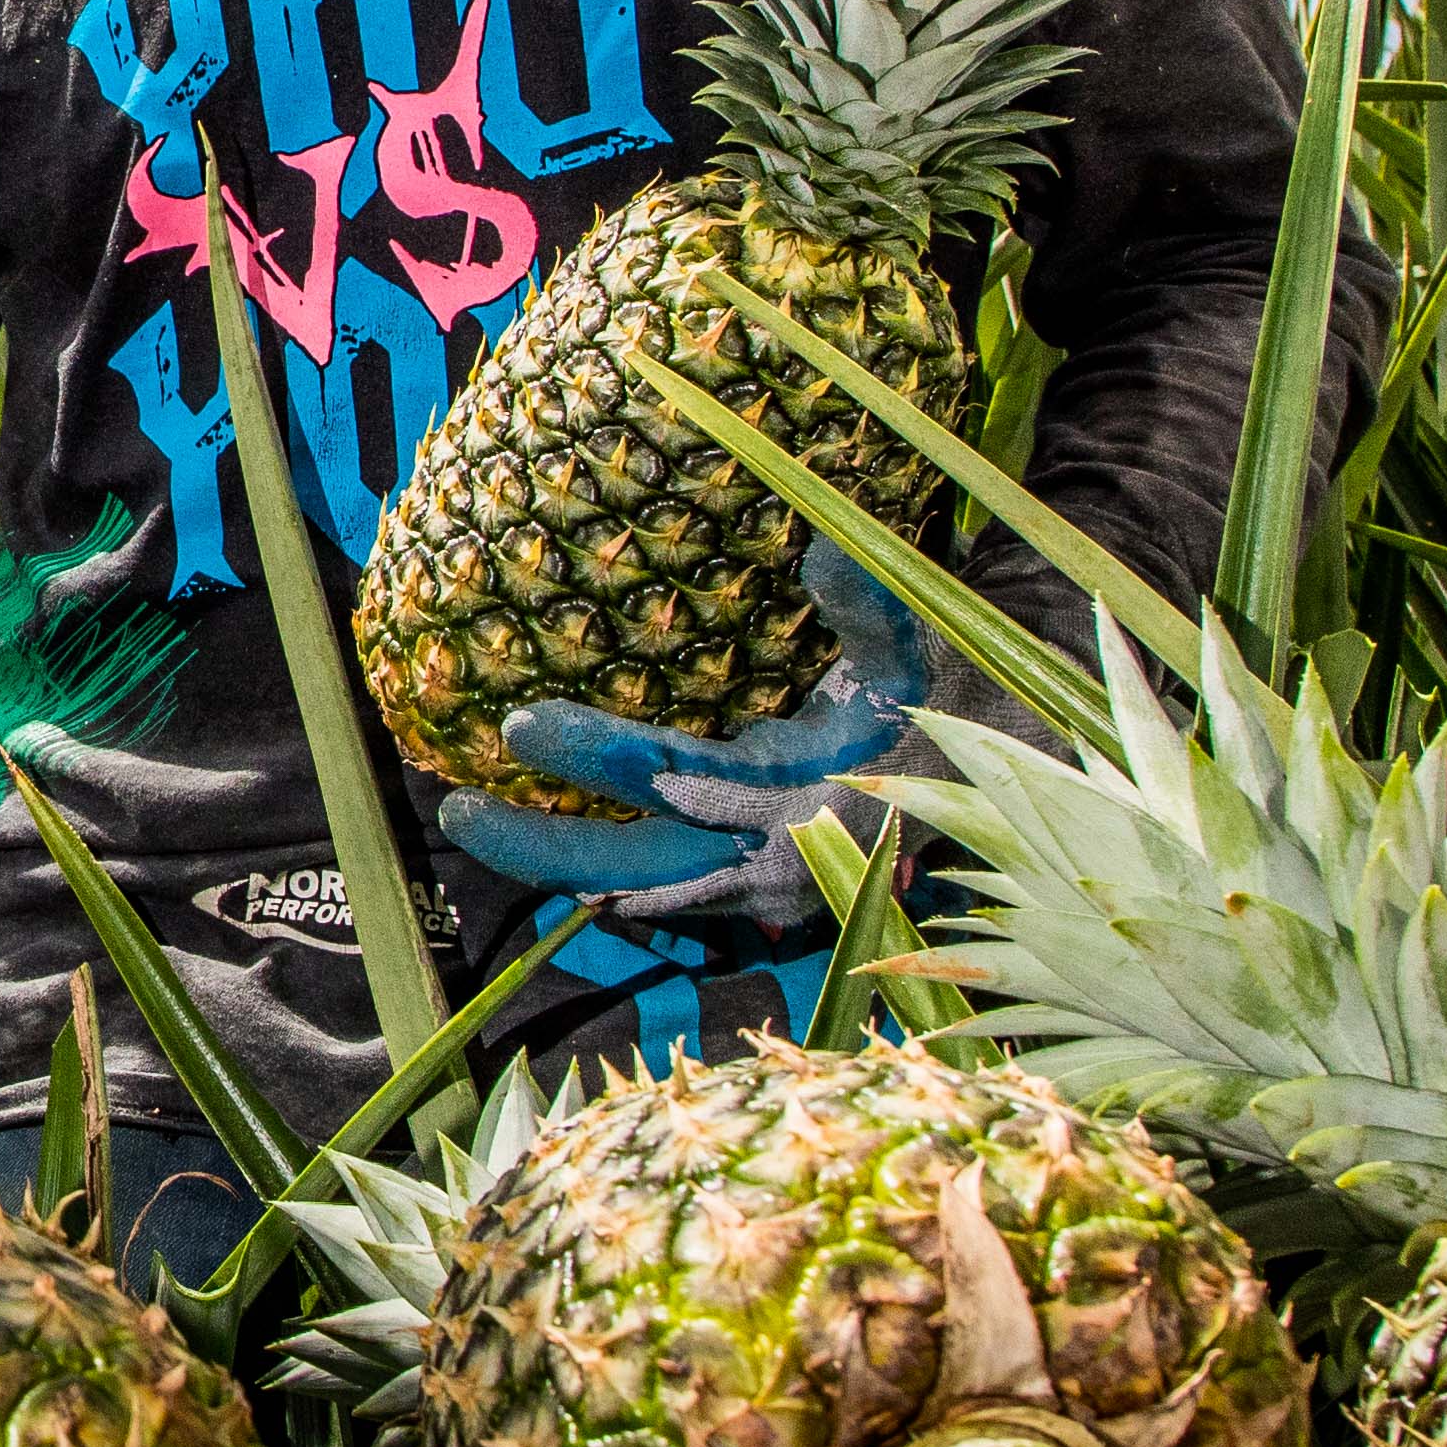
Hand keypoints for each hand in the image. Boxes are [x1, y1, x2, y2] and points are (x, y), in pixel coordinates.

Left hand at [435, 532, 933, 933]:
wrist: (990, 799)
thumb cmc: (943, 714)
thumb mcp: (918, 655)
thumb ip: (873, 604)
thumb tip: (822, 549)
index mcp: (803, 793)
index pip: (678, 775)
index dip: (598, 754)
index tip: (519, 723)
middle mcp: (773, 854)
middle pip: (636, 863)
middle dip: (543, 843)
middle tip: (456, 812)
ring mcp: (760, 887)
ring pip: (640, 891)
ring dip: (558, 866)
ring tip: (476, 827)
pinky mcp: (751, 894)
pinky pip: (664, 897)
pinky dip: (604, 882)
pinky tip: (546, 859)